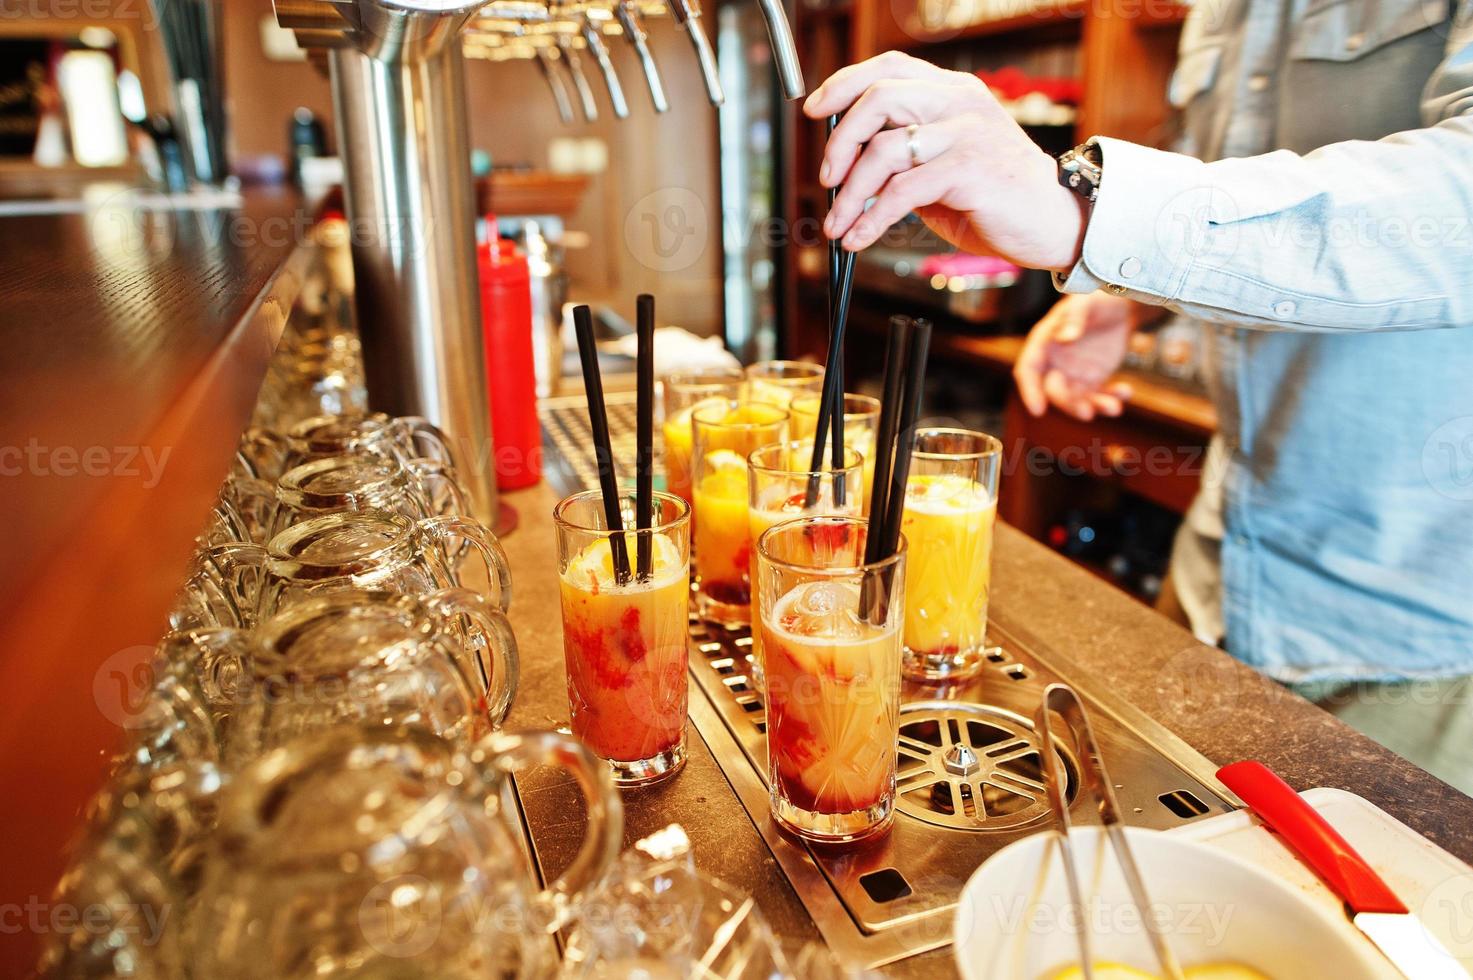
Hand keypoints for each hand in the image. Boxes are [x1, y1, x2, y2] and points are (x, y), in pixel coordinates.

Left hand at [803, 51, 1088, 272]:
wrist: (1054, 223)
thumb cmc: (995, 197)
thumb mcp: (942, 167)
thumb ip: (903, 158)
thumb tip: (846, 168)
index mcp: (953, 92)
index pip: (888, 69)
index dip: (844, 84)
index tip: (814, 111)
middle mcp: (960, 103)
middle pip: (879, 99)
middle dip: (840, 142)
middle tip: (826, 179)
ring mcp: (967, 133)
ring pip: (884, 150)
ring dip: (850, 194)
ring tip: (839, 225)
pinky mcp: (970, 170)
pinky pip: (903, 191)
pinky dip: (872, 219)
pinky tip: (860, 238)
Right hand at [1014, 293, 1142, 419]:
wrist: (1121, 305)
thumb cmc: (1097, 299)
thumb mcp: (1085, 302)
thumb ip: (1074, 319)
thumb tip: (1065, 337)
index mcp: (1044, 343)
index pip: (1029, 370)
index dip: (1030, 391)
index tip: (1038, 410)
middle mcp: (1055, 362)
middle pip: (1053, 390)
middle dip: (1068, 404)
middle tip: (1087, 411)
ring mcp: (1074, 373)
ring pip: (1077, 399)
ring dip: (1093, 406)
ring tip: (1113, 407)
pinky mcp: (1094, 379)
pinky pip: (1100, 395)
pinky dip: (1112, 398)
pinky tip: (1126, 391)